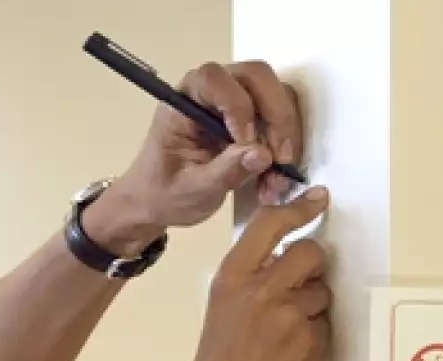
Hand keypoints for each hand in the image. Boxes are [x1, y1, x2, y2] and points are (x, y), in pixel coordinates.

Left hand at [88, 61, 303, 252]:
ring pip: (275, 96)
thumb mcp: (191, 190)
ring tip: (276, 180)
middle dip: (275, 117)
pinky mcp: (249, 117)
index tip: (244, 142)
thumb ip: (224, 171)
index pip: (214, 79)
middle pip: (256, 77)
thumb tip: (262, 155)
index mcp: (184, 99)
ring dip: (284, 136)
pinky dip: (283, 148)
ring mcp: (232, 100)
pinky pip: (276, 119)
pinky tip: (273, 181)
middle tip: (280, 160)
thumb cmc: (163, 192)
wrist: (158, 201)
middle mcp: (210, 91)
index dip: (237, 105)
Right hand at [187, 187, 330, 360]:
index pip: (270, 225)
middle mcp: (261, 291)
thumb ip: (248, 287)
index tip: (317, 198)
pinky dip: (315, 340)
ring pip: (322, 294)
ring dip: (312, 310)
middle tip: (301, 288)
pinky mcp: (311, 344)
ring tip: (284, 340)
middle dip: (312, 267)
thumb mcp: (218, 317)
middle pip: (310, 253)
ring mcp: (290, 318)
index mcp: (230, 280)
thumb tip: (282, 266)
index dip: (298, 208)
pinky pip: (325, 328)